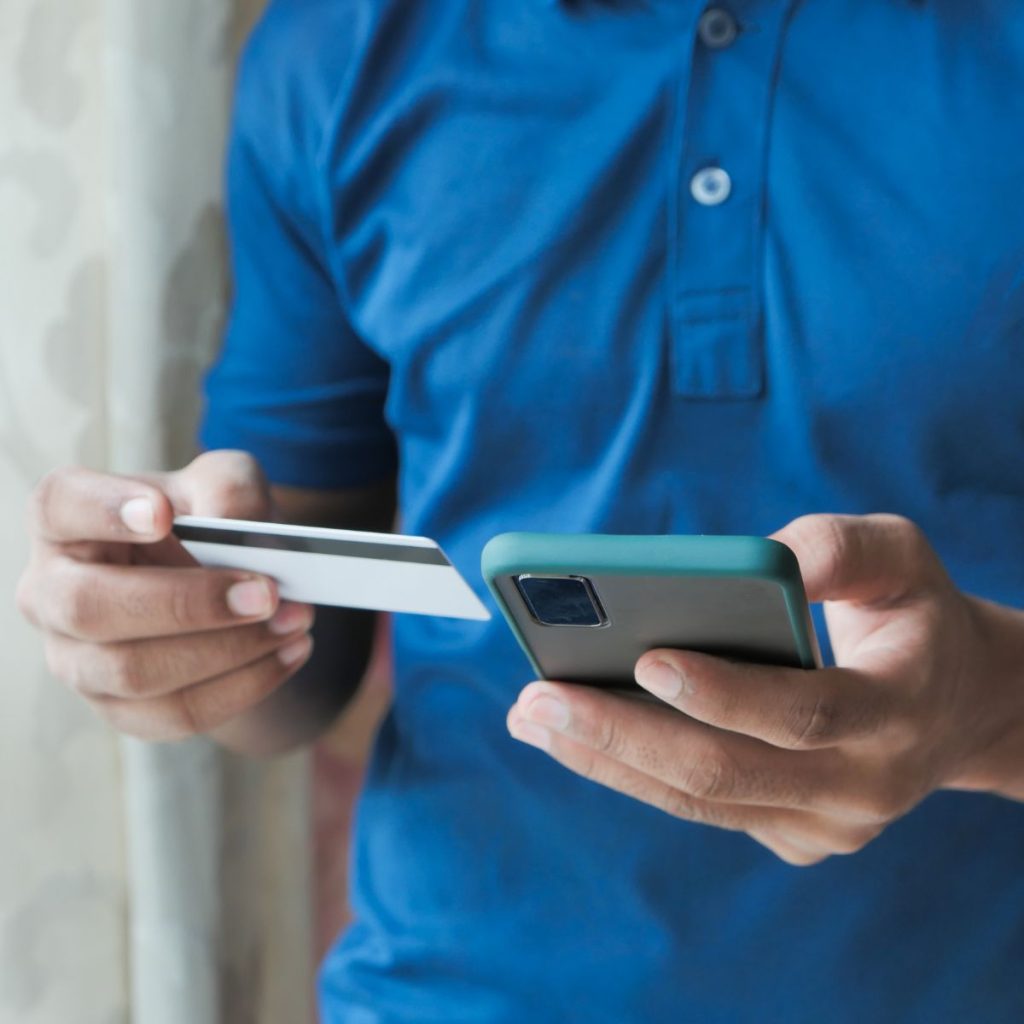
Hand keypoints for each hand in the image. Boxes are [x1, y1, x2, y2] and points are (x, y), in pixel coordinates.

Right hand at [16, 451, 315, 741]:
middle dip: (189, 604)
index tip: (163, 513)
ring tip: (294, 621)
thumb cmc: (208, 522)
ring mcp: (77, 660)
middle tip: (268, 592)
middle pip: (92, 608)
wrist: (225, 583)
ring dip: (229, 650)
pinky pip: (175, 713)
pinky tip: (291, 652)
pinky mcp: (120, 709)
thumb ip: (230, 489)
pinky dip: (244, 685)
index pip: (60, 506)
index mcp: (65, 519)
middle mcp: (53, 592)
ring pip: (135, 673)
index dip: (105, 510)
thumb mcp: (225, 483)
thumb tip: (236, 529)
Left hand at [507, 514, 1023, 864]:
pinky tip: (571, 735)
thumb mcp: (900, 556)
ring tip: (529, 717)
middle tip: (535, 699)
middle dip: (621, 734)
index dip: (724, 691)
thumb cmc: (913, 612)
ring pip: (698, 800)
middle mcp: (864, 785)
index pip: (803, 711)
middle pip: (725, 771)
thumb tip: (755, 560)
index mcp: (898, 708)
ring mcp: (826, 825)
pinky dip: (631, 771)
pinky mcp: (793, 836)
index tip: (644, 657)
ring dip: (605, 759)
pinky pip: (700, 807)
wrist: (960, 704)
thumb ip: (837, 547)